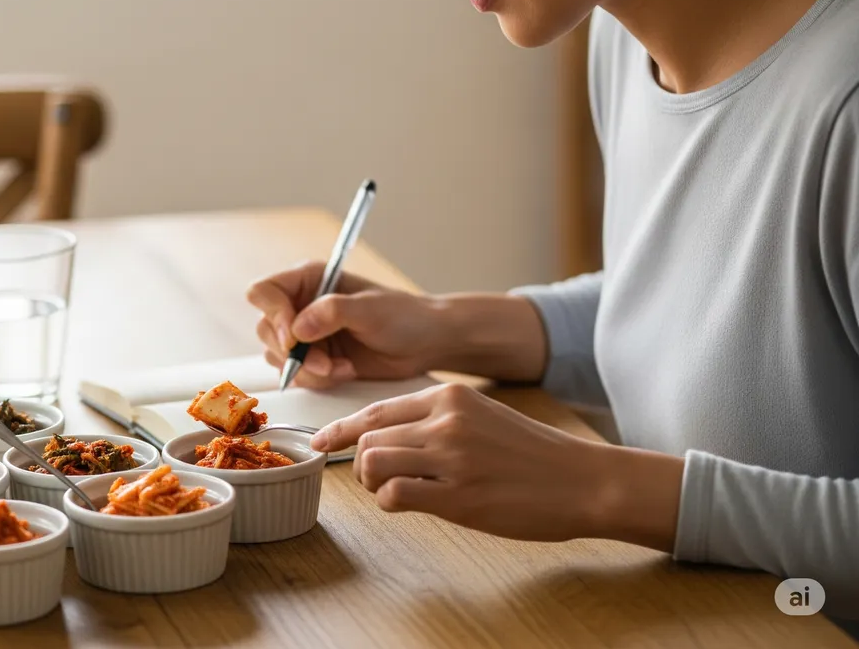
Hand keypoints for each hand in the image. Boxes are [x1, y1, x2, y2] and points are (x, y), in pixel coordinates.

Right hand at [246, 261, 439, 388]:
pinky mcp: (315, 358)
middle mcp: (301, 304)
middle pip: (266, 329)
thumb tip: (296, 328)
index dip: (273, 316)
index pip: (265, 292)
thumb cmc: (404, 315)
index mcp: (309, 279)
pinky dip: (317, 379)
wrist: (425, 343)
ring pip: (277, 356)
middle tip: (326, 362)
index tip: (294, 338)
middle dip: (295, 353)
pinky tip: (345, 371)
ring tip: (342, 367)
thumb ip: (332, 312)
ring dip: (308, 369)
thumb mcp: (369, 309)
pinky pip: (296, 374)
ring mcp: (306, 333)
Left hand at [311, 383, 683, 548]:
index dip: (342, 428)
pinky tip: (409, 504)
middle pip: (369, 437)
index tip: (320, 441)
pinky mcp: (459, 496)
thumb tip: (386, 437)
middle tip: (375, 479)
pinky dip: (390, 503)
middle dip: (360, 462)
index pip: (377, 409)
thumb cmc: (530, 452)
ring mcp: (451, 457)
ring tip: (392, 491)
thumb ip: (435, 419)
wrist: (580, 478)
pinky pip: (395, 496)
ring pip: (374, 463)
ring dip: (372, 482)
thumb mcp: (480, 415)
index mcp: (449, 395)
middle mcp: (445, 420)